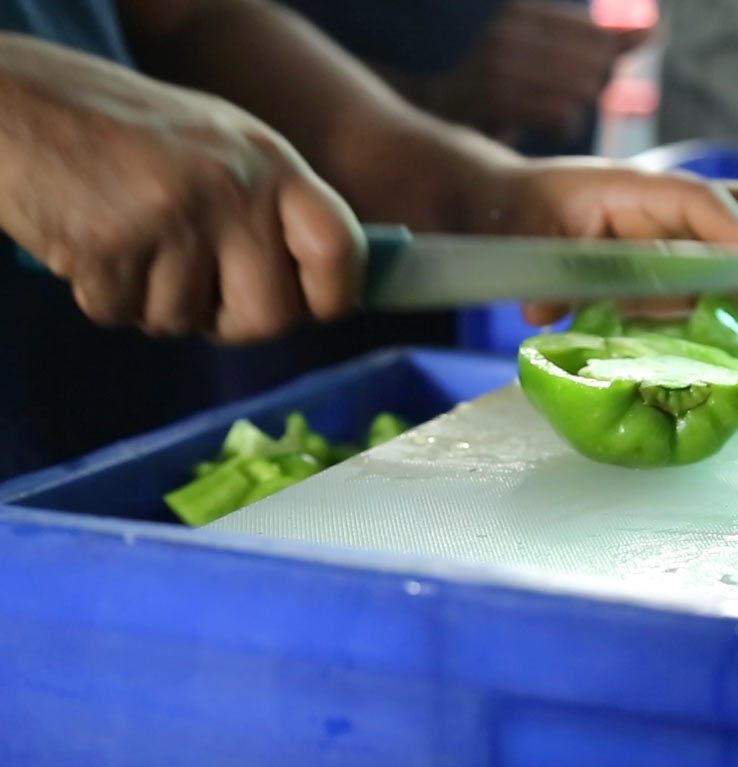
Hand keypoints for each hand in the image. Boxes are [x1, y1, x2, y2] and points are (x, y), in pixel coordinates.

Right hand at [0, 35, 363, 342]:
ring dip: (157, 302)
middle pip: (270, 317)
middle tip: (202, 292)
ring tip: (133, 241)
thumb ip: (274, 208)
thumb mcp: (223, 146)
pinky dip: (107, 296)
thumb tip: (324, 287)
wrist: (20, 104)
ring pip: (188, 323)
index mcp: (271, 161)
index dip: (334, 295)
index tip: (314, 307)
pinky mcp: (113, 248)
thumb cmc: (128, 133)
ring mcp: (173, 218)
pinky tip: (95, 244)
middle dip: (233, 322)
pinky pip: (126, 316)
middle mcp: (232, 188)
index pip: (338, 249)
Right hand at [405, 0, 649, 142]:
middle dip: (594, 87)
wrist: (445, 112)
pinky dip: (565, 126)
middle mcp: (509, 31)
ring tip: (558, 112)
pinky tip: (551, 126)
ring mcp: (501, 65)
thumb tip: (655, 31)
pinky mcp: (498, 101)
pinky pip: (562, 115)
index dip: (606, 62)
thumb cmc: (509, 87)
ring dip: (578, 109)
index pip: (598, 34)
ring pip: (581, 90)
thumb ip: (604, 43)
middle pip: (594, 62)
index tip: (592, 77)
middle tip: (571, 100)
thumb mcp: (551, 54)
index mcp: (524, 13)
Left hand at [485, 160, 737, 328]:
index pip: (697, 198)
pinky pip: (724, 273)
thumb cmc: (518, 215)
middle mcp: (668, 205)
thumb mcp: (524, 239)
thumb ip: (540, 271)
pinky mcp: (677, 263)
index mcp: (631, 189)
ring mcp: (678, 231)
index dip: (732, 232)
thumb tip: (544, 309)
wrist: (508, 208)